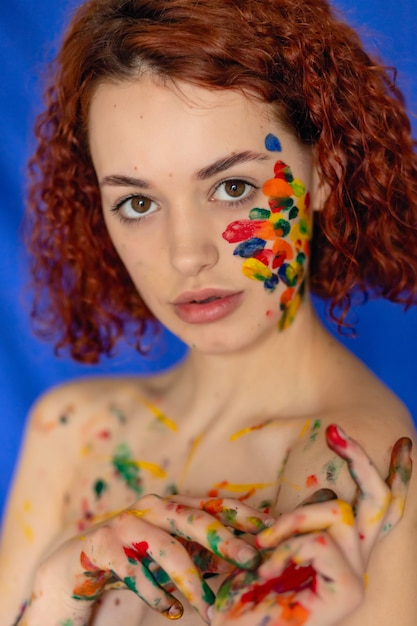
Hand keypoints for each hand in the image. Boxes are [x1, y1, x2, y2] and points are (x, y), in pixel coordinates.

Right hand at [20, 494, 271, 624]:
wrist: (82, 561)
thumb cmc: (140, 555)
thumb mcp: (176, 551)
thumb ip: (207, 552)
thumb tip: (252, 559)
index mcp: (175, 505)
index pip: (215, 504)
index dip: (243, 514)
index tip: (270, 530)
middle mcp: (154, 506)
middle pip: (195, 519)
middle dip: (225, 538)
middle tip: (250, 558)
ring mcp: (128, 522)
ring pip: (166, 548)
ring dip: (190, 580)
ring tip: (207, 606)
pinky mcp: (104, 545)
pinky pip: (133, 571)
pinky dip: (154, 594)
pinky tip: (170, 611)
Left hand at [211, 427, 411, 625]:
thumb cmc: (255, 594)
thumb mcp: (273, 546)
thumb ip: (298, 521)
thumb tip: (322, 488)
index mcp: (346, 549)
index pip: (381, 507)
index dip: (396, 475)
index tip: (402, 443)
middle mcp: (358, 559)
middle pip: (377, 499)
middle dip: (360, 459)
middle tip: (333, 430)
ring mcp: (356, 575)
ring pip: (336, 512)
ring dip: (292, 521)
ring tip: (262, 547)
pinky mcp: (349, 590)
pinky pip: (319, 542)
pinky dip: (286, 548)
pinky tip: (267, 569)